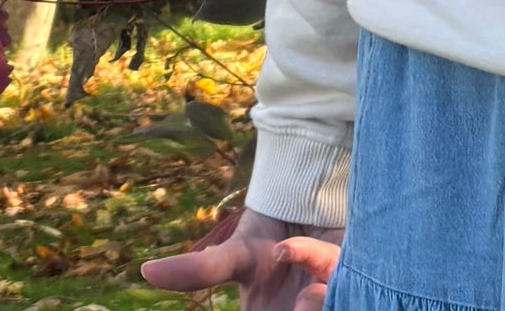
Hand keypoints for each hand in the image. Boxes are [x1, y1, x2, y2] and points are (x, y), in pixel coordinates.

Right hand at [140, 206, 344, 310]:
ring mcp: (331, 305)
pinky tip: (329, 270)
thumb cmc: (266, 237)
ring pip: (333, 308)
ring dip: (325, 304)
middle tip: (301, 301)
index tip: (289, 304)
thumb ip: (199, 270)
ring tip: (315, 289)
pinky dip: (340, 284)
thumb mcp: (233, 256)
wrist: (308, 203)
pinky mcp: (357, 288)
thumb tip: (146, 269)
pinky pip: (354, 296)